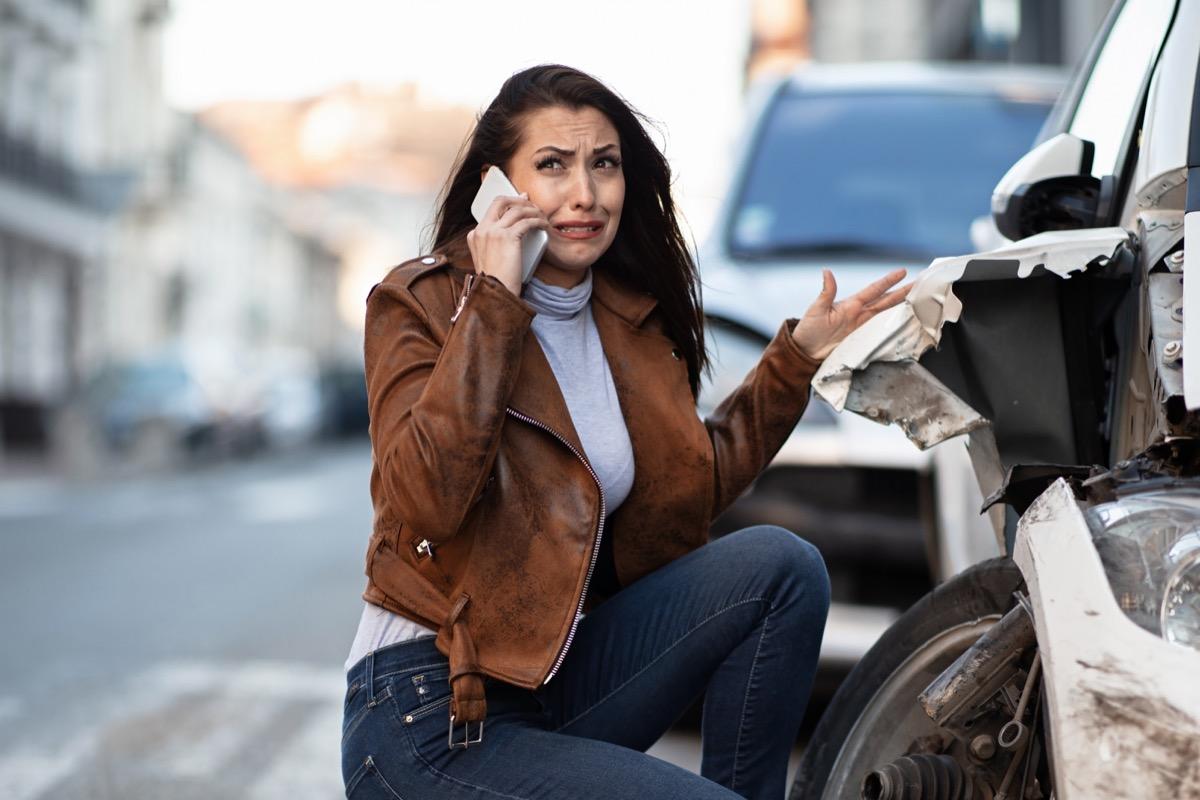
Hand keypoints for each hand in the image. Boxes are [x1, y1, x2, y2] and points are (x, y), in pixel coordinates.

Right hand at [465, 194, 548, 294]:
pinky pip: (527, 221)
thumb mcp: (488, 261)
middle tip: (530, 203)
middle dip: (518, 199)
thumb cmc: (496, 282)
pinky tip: (544, 226)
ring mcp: (493, 232)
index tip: (520, 203)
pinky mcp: (507, 237)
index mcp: (475, 235)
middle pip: (500, 201)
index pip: (491, 210)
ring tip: (542, 217)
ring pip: (516, 209)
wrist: (494, 293)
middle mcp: (482, 230)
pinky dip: (538, 221)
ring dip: (533, 211)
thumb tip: (514, 232)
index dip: (508, 204)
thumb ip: (494, 245)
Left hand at [790, 268, 910, 361]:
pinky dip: (893, 325)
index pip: (874, 290)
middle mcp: (859, 314)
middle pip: (886, 300)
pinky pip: (881, 330)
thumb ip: (826, 292)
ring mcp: (862, 326)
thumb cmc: (808, 329)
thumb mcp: (816, 310)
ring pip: (886, 313)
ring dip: (901, 306)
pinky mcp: (861, 339)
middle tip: (920, 283)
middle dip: (903, 291)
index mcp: (851, 305)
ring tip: (917, 299)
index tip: (902, 271)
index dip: (888, 281)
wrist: (806, 351)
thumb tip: (827, 272)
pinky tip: (903, 322)